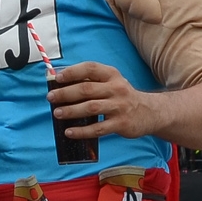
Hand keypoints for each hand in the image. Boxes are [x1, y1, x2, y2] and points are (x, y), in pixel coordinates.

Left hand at [48, 61, 162, 139]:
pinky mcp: (121, 124)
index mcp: (112, 75)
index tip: (57, 77)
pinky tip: (69, 132)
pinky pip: (98, 128)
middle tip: (51, 98)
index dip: (72, 72)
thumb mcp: (112, 83)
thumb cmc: (123, 96)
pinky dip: (82, 131)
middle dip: (65, 93)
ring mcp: (119, 106)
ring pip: (91, 108)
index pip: (90, 68)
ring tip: (57, 114)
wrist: (150, 112)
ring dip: (71, 111)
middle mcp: (116, 88)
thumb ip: (91, 82)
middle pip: (87, 89)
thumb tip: (61, 85)